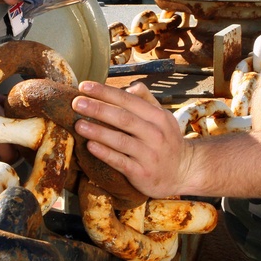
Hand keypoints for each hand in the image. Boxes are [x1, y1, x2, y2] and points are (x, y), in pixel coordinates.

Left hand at [72, 80, 191, 198]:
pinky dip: (105, 153)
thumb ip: (146, 100)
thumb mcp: (163, 117)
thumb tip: (128, 87)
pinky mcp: (142, 173)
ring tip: (78, 124)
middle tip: (76, 103)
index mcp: (158, 117)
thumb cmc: (167, 140)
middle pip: (123, 118)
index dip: (105, 92)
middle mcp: (155, 134)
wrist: (184, 171)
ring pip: (120, 140)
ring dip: (97, 131)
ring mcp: (149, 154)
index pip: (128, 100)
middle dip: (98, 108)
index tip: (84, 87)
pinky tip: (90, 146)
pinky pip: (120, 162)